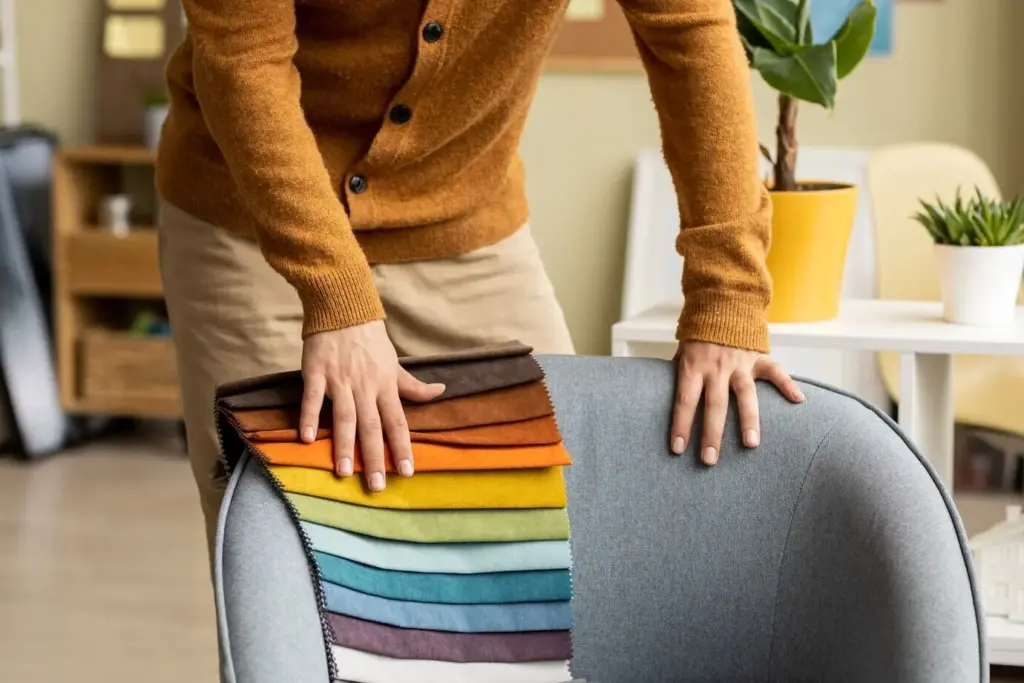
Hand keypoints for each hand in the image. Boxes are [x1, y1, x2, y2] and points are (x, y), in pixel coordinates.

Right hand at [299, 320, 444, 490]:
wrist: (344, 310)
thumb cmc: (371, 341)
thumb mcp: (395, 364)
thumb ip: (413, 385)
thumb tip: (441, 392)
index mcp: (385, 386)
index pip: (397, 422)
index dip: (402, 448)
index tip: (406, 472)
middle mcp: (365, 387)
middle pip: (372, 426)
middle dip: (374, 457)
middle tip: (376, 486)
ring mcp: (340, 380)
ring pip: (345, 417)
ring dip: (344, 445)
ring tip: (344, 472)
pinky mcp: (316, 372)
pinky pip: (313, 398)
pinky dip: (309, 417)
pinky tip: (307, 439)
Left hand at [671, 341, 803, 465]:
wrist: (721, 300)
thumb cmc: (699, 332)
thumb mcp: (683, 350)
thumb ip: (682, 373)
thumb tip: (671, 397)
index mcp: (693, 366)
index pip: (685, 401)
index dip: (681, 425)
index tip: (678, 449)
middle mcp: (716, 367)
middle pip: (714, 405)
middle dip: (711, 434)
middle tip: (710, 460)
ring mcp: (739, 363)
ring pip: (745, 395)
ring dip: (749, 420)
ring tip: (751, 445)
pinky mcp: (758, 356)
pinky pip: (776, 371)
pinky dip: (788, 385)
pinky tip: (798, 401)